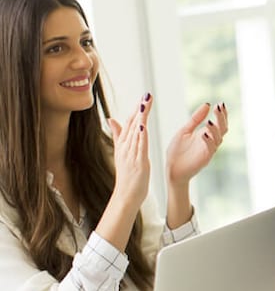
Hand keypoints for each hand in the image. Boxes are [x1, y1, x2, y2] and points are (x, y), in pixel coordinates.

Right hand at [107, 93, 152, 207]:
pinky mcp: (138, 162)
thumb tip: (110, 119)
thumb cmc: (127, 176)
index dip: (136, 110)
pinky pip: (139, 146)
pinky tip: (144, 125)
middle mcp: (126, 147)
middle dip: (140, 109)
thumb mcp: (121, 153)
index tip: (143, 97)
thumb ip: (118, 136)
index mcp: (123, 145)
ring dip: (141, 117)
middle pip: (133, 124)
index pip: (129, 124)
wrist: (126, 196)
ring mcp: (131, 154)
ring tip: (146, 104)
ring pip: (136, 132)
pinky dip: (141, 135)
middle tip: (147, 94)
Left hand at [166, 101, 228, 187]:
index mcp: (207, 133)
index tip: (220, 103)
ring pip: (218, 138)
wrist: (172, 169)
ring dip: (215, 129)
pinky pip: (210, 148)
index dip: (222, 113)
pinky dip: (208, 141)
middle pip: (223, 128)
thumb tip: (207, 104)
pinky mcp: (205, 158)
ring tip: (210, 121)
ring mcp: (209, 150)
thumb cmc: (177, 151)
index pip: (219, 122)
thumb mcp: (185, 130)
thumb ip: (196, 119)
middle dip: (222, 118)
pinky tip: (204, 134)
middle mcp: (210, 141)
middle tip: (219, 107)